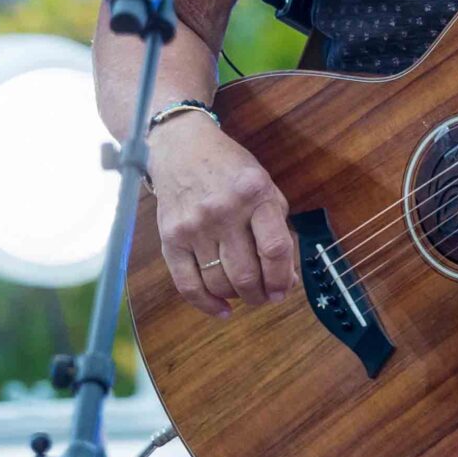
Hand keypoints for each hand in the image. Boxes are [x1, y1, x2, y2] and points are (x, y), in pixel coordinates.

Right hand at [146, 116, 297, 317]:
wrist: (180, 147)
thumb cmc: (230, 168)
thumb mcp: (264, 185)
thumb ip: (278, 228)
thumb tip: (287, 278)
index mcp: (254, 194)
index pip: (274, 249)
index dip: (282, 278)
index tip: (283, 290)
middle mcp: (223, 211)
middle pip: (246, 273)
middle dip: (261, 295)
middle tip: (265, 296)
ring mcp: (193, 226)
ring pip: (219, 282)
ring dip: (238, 297)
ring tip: (245, 294)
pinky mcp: (170, 238)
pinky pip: (187, 284)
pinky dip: (207, 304)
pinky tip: (222, 309)